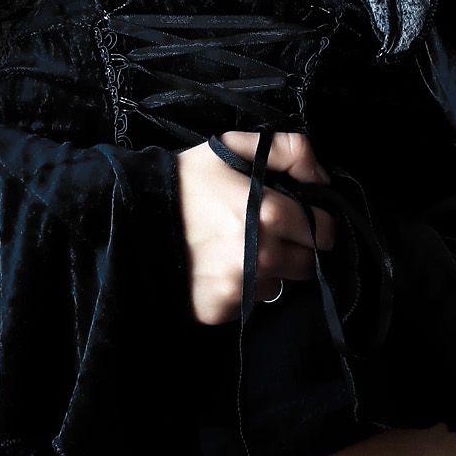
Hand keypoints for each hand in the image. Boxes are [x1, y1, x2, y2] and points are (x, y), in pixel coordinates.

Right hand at [175, 130, 338, 326]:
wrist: (130, 215)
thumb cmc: (187, 180)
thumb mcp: (234, 145)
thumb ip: (291, 151)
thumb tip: (323, 177)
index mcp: (270, 214)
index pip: (325, 232)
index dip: (317, 222)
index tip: (299, 217)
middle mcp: (260, 256)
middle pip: (308, 264)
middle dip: (297, 249)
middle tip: (268, 232)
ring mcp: (239, 287)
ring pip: (279, 285)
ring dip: (269, 270)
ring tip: (239, 248)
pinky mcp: (219, 309)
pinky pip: (249, 303)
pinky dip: (242, 289)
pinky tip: (219, 266)